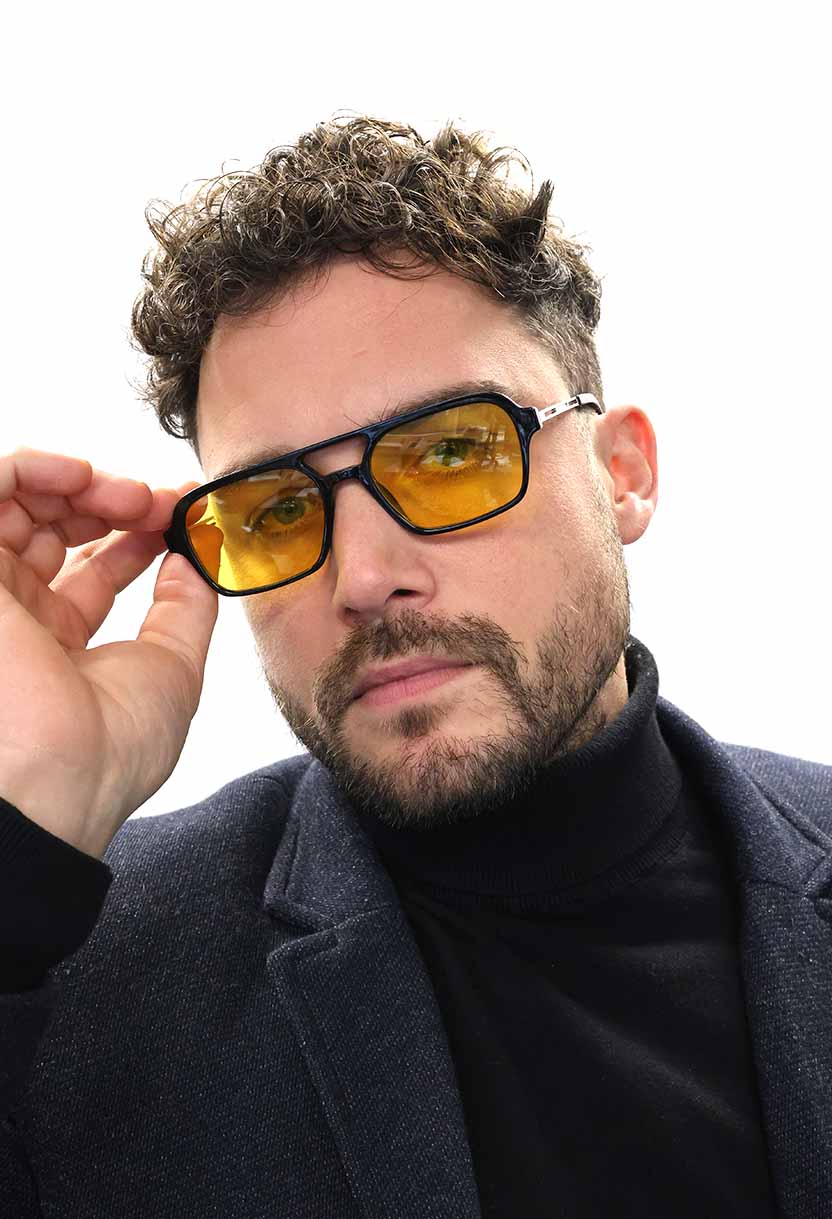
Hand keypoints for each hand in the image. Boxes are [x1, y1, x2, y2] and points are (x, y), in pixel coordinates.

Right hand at [0, 446, 217, 858]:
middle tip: (157, 504)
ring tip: (127, 495)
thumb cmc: (112, 747)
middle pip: (57, 528)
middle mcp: (18, 618)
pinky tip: (80, 475)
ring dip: (80, 483)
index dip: (138, 532)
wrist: (59, 777)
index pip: (94, 567)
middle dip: (114, 502)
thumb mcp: (173, 667)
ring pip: (19, 503)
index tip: (181, 513)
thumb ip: (186, 607)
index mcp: (60, 646)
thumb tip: (195, 559)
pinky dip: (32, 469)